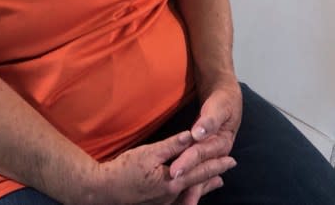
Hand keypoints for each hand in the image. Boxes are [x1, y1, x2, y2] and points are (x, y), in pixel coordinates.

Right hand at [87, 130, 234, 204]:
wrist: (104, 189)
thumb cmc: (124, 170)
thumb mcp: (149, 153)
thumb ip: (172, 145)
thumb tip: (192, 136)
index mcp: (173, 182)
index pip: (200, 170)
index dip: (215, 163)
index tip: (231, 157)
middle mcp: (171, 194)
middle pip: (198, 183)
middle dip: (214, 175)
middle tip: (229, 167)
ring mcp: (163, 200)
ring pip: (190, 190)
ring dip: (204, 184)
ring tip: (217, 180)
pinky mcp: (155, 201)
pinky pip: (179, 195)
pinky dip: (190, 189)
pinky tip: (189, 187)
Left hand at [167, 81, 242, 203]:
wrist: (227, 97)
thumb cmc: (223, 101)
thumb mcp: (219, 107)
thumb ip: (209, 120)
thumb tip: (200, 133)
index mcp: (222, 142)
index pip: (200, 153)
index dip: (187, 162)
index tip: (174, 171)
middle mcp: (218, 153)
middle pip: (199, 169)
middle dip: (186, 182)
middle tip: (170, 189)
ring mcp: (211, 155)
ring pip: (198, 173)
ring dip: (188, 187)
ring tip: (179, 202)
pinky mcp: (203, 154)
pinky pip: (195, 169)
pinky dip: (189, 179)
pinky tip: (180, 192)